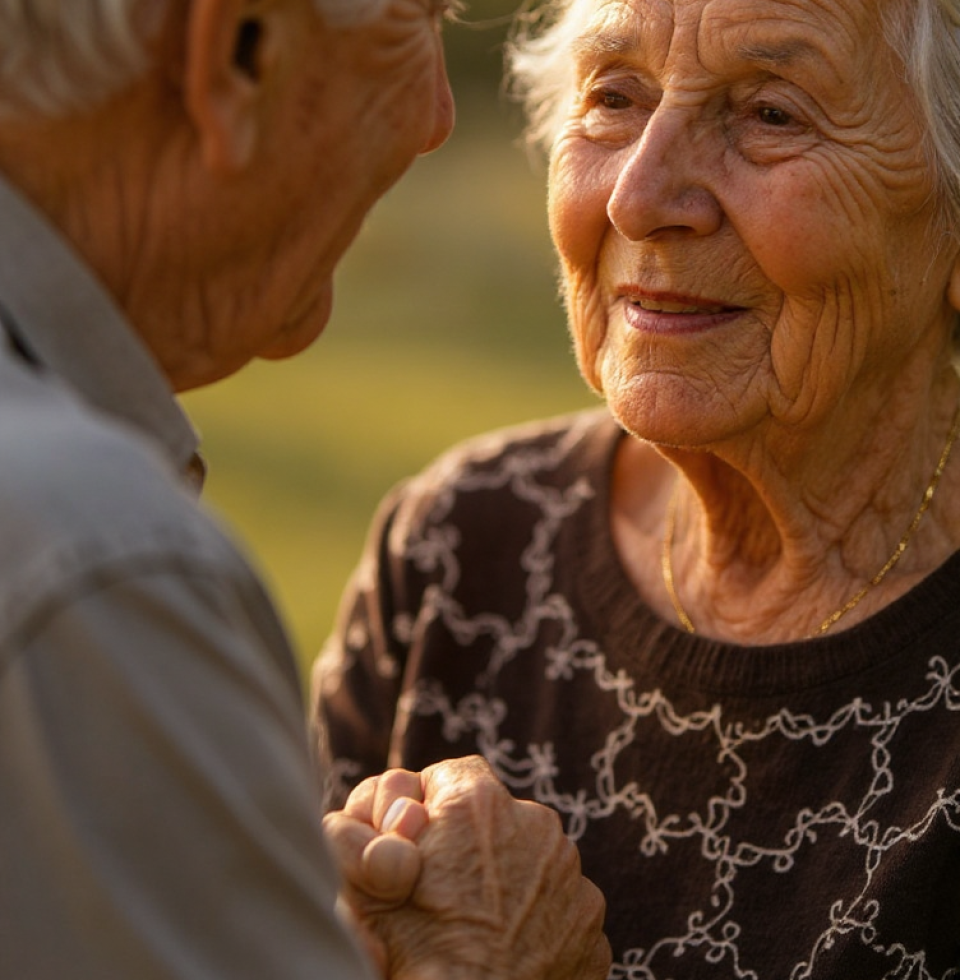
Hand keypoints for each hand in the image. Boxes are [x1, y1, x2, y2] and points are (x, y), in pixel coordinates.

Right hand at [327, 756, 610, 979]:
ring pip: (533, 858)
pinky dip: (540, 920)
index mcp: (477, 804)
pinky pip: (560, 904)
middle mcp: (534, 822)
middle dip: (475, 845)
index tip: (423, 841)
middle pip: (497, 817)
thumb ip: (377, 832)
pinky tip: (514, 949)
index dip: (433, 808)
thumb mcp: (368, 885)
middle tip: (449, 892)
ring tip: (482, 926)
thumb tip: (402, 814)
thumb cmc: (415, 958)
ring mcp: (571, 872)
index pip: (452, 774)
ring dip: (511, 880)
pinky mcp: (591, 917)